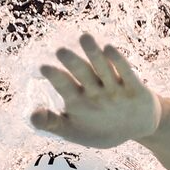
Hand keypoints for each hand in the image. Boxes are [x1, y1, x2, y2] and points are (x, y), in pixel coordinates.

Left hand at [30, 33, 161, 148]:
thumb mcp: (74, 131)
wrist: (136, 127)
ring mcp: (114, 87)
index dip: (55, 77)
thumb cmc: (101, 128)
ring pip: (102, 69)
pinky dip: (118, 62)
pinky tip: (109, 49)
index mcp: (78, 98)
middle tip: (60, 51)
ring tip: (84, 38)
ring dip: (93, 54)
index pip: (65, 86)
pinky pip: (126, 74)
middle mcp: (95, 89)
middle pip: (82, 73)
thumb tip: (32, 117)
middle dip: (72, 63)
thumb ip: (53, 124)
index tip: (44, 68)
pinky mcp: (134, 88)